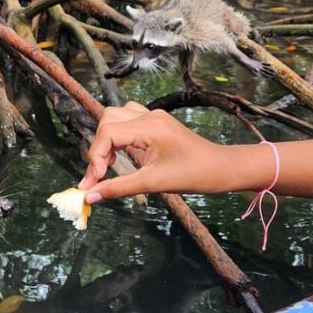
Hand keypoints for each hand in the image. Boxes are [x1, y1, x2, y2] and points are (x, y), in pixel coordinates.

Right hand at [79, 102, 217, 201]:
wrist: (221, 168)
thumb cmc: (194, 175)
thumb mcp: (153, 184)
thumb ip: (118, 188)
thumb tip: (90, 196)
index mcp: (151, 127)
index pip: (108, 133)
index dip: (95, 157)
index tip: (94, 181)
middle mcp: (150, 116)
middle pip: (107, 120)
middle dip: (98, 148)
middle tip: (99, 175)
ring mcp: (153, 117)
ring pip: (115, 117)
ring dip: (106, 141)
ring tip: (109, 166)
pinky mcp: (156, 123)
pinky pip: (127, 121)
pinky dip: (117, 137)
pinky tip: (120, 156)